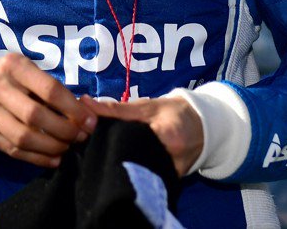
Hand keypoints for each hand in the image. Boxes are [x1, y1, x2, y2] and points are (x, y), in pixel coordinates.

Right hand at [0, 52, 96, 167]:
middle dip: (64, 130)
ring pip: (24, 137)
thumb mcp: (25, 71)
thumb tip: (83, 113)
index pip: (49, 90)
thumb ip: (49, 88)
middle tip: (79, 137)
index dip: (73, 109)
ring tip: (66, 147)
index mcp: (13, 65)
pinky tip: (52, 158)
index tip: (89, 121)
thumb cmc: (7, 78)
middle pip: (36, 116)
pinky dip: (36, 158)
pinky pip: (12, 150)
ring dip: (51, 147)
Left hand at [80, 94, 203, 176]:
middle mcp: (170, 159)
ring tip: (105, 159)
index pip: (130, 143)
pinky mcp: (169, 183)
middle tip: (94, 150)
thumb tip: (84, 103)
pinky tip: (121, 168)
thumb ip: (115, 108)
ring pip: (138, 174)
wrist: (202, 125)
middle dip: (112, 157)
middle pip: (132, 162)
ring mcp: (170, 174)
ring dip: (122, 166)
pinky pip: (146, 180)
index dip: (109, 142)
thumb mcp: (146, 106)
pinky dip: (133, 173)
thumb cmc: (173, 112)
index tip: (90, 139)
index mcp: (166, 136)